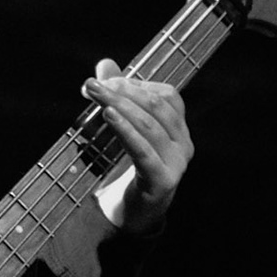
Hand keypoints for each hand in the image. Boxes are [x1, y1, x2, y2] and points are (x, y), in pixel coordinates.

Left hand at [82, 59, 192, 234]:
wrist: (133, 212)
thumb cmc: (129, 167)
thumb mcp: (123, 129)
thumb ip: (117, 97)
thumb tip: (105, 63)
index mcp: (179, 128)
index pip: (166, 95)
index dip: (135, 84)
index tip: (103, 80)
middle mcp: (183, 143)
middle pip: (156, 106)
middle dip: (123, 92)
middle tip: (93, 86)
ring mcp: (176, 163)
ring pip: (149, 126)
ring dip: (119, 107)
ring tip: (96, 96)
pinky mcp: (162, 180)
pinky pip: (144, 151)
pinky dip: (126, 131)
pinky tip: (109, 117)